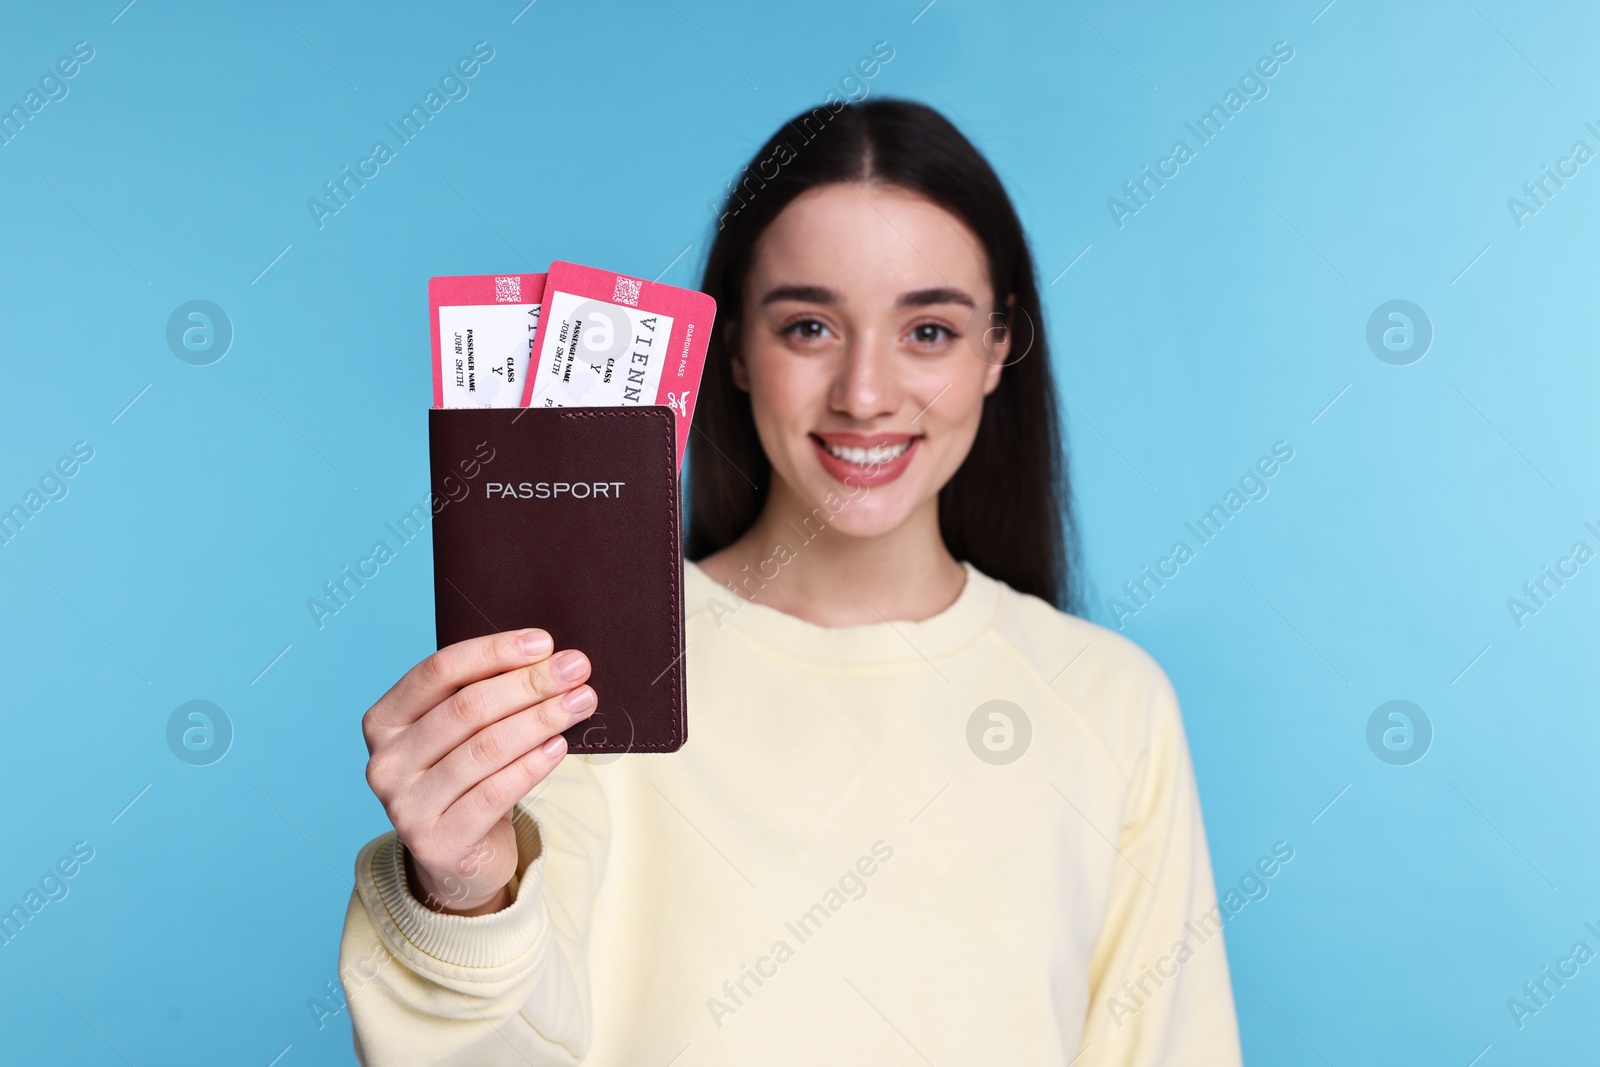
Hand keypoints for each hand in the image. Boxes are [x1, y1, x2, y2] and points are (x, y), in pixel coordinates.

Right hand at [361, 629, 596, 913]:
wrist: (458, 858)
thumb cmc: (465, 779)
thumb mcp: (461, 734)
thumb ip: (485, 695)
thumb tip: (549, 658)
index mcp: (384, 721)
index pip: (438, 671)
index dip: (494, 652)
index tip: (544, 643)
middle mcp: (385, 763)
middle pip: (466, 709)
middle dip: (529, 684)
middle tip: (576, 670)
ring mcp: (405, 806)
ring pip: (486, 749)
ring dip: (541, 720)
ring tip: (580, 702)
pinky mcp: (436, 842)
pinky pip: (495, 793)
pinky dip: (532, 765)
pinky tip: (559, 746)